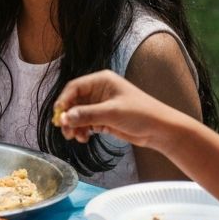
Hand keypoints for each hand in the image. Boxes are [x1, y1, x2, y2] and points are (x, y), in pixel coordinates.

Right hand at [53, 70, 174, 148]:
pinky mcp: (103, 118)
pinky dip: (82, 131)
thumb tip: (64, 118)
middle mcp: (99, 91)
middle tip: (65, 130)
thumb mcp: (112, 112)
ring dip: (74, 126)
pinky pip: (86, 123)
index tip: (58, 116)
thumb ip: (87, 114)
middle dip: (68, 116)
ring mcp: (101, 105)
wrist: (160, 130)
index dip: (64, 101)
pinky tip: (84, 138)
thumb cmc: (141, 114)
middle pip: (74, 102)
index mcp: (101, 81)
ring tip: (75, 137)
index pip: (74, 88)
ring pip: (78, 114)